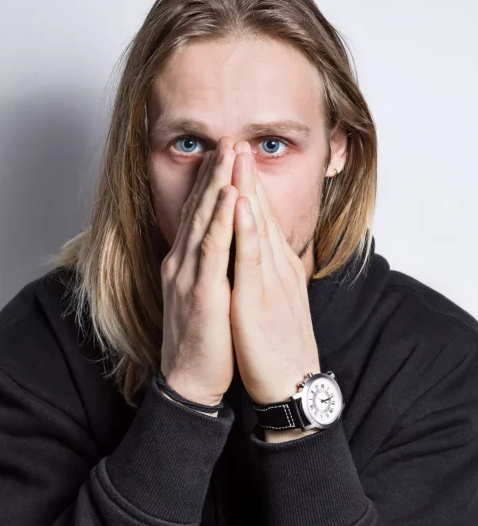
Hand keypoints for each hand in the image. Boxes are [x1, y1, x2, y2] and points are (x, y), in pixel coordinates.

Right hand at [160, 139, 237, 408]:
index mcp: (185, 263)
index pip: (198, 215)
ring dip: (217, 185)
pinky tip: (229, 197)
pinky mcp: (201, 293)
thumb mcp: (205, 294)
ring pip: (203, 221)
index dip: (210, 183)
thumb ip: (210, 266)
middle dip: (214, 172)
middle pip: (199, 209)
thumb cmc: (204, 339)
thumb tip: (223, 245)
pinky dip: (220, 221)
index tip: (224, 155)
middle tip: (228, 140)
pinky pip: (212, 250)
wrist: (191, 380)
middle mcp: (181, 263)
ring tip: (229, 154)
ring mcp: (188, 276)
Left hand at [229, 143, 321, 407]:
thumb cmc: (277, 344)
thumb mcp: (275, 299)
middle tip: (237, 142)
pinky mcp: (260, 299)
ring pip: (258, 227)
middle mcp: (276, 267)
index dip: (250, 187)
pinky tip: (241, 204)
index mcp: (276, 267)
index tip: (239, 159)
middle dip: (248, 176)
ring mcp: (270, 280)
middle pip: (260, 214)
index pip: (262, 219)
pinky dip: (246, 229)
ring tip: (238, 157)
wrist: (288, 383)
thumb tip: (263, 254)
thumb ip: (269, 273)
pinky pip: (251, 259)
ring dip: (247, 189)